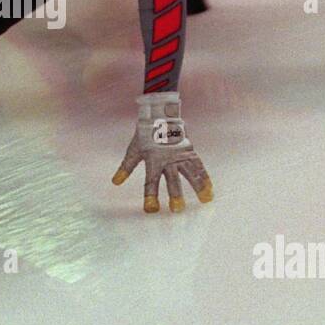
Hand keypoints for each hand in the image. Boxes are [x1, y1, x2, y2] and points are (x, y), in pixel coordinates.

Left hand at [112, 93, 213, 213]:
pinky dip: (205, 177)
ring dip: (197, 187)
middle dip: (174, 195)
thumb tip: (115, 182)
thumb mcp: (134, 150)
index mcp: (153, 160)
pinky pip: (199, 166)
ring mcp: (180, 155)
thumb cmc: (145, 134)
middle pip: (172, 180)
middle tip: (177, 210)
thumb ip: (126, 167)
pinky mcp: (189, 151)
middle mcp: (168, 159)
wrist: (160, 114)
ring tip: (205, 200)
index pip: (151, 182)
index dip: (150, 196)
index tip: (151, 209)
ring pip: (190, 173)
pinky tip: (210, 189)